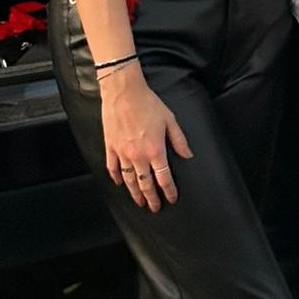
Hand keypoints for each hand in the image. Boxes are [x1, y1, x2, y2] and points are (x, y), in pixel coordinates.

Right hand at [99, 64, 193, 209]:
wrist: (123, 90)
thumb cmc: (147, 102)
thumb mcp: (169, 119)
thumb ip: (179, 140)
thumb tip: (188, 155)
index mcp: (155, 150)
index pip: (164, 178)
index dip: (169, 190)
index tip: (171, 198)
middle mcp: (138, 156)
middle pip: (145, 184)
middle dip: (151, 198)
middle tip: (154, 207)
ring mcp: (122, 153)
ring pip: (129, 180)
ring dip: (135, 193)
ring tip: (139, 201)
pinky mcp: (110, 146)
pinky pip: (113, 167)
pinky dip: (116, 177)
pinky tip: (119, 183)